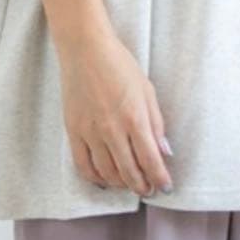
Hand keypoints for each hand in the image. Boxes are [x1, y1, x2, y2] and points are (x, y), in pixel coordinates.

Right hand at [57, 30, 173, 195]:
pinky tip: (105, 180)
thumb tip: (165, 152)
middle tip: (149, 190)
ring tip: (130, 184)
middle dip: (143, 186)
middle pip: (129, 172)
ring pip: (107, 173)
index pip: (151, 160)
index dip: (160, 178)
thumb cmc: (120, 65)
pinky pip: (84, 166)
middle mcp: (112, 130)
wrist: (85, 49)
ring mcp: (90, 132)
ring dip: (122, 184)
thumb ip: (156, 123)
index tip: (166, 187)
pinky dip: (96, 179)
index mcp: (134, 117)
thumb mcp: (147, 89)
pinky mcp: (73, 131)